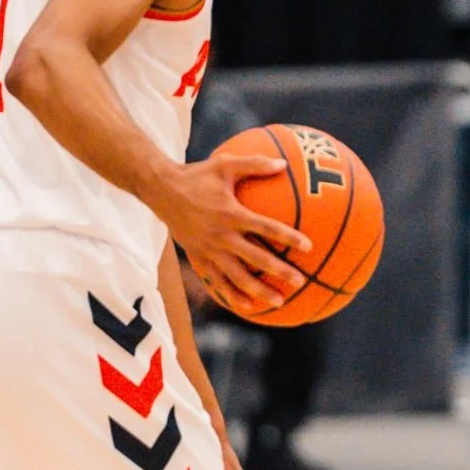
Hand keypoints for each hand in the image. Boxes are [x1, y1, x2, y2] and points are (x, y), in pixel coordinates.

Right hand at [156, 152, 309, 315]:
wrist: (160, 190)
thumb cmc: (197, 175)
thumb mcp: (225, 164)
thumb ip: (255, 164)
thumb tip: (284, 164)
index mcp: (231, 214)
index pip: (266, 228)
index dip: (288, 237)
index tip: (308, 246)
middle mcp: (221, 236)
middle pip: (256, 258)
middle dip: (279, 271)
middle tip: (300, 281)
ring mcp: (209, 250)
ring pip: (237, 277)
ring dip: (258, 290)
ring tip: (279, 301)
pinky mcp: (198, 258)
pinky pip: (217, 281)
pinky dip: (232, 295)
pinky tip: (248, 305)